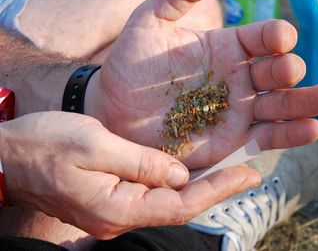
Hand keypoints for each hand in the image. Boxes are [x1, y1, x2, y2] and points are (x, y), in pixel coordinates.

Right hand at [0, 112, 259, 238]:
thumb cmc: (44, 146)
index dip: (219, 189)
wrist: (9, 156)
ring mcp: (114, 211)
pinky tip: (190, 169)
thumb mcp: (94, 145)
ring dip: (199, 185)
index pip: (181, 204)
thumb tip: (179, 174)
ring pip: (168, 200)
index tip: (249, 174)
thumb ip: (140, 162)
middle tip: (248, 171)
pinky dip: (175, 182)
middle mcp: (119, 218)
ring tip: (230, 169)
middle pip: (179, 205)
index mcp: (116, 208)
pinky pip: (151, 194)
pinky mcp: (111, 199)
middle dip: (216, 188)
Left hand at [86, 0, 317, 168]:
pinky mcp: (237, 138)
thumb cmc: (130, 66)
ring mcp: (241, 108)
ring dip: (309, 100)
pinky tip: (312, 128)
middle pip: (277, 70)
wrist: (118, 112)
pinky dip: (291, 133)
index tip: (279, 38)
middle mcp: (240, 76)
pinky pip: (269, 134)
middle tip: (290, 70)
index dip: (273, 36)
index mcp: (227, 46)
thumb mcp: (149, 23)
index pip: (260, 37)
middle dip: (289, 69)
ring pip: (282, 103)